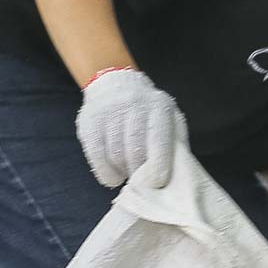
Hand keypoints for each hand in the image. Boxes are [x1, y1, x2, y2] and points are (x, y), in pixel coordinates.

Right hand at [74, 68, 187, 188]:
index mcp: (159, 107)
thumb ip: (177, 144)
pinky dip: (105, 172)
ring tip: (129, 173)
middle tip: (142, 180)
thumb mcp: (171, 121)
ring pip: (115, 155)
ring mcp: (108, 111)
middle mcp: (133, 105)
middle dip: (139, 173)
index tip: (156, 183)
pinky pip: (96, 154)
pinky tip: (113, 176)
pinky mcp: (89, 120)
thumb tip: (178, 176)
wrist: (117, 84)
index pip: (159, 143)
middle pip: (135, 152)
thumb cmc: (151, 113)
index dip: (157, 168)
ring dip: (123, 172)